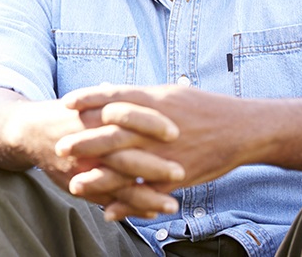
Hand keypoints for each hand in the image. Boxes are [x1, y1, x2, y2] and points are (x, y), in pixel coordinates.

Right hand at [0, 87, 183, 218]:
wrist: (33, 130)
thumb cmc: (74, 112)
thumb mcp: (96, 98)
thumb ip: (122, 98)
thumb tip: (159, 91)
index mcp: (97, 112)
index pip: (126, 114)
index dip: (151, 122)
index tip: (176, 131)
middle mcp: (91, 139)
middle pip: (123, 152)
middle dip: (152, 165)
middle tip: (181, 171)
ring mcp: (84, 164)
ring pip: (117, 183)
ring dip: (146, 195)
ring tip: (173, 204)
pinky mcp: (79, 182)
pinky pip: (107, 198)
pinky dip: (129, 206)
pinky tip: (152, 212)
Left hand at [61, 85, 248, 217]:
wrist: (241, 128)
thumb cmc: (206, 108)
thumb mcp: (173, 94)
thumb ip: (141, 95)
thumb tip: (112, 90)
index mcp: (157, 100)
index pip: (115, 95)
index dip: (89, 98)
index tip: (66, 101)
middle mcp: (158, 125)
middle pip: (114, 132)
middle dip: (85, 140)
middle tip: (60, 147)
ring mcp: (167, 151)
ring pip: (126, 166)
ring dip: (99, 177)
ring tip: (75, 184)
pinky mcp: (178, 175)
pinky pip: (147, 191)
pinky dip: (127, 202)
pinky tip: (109, 211)